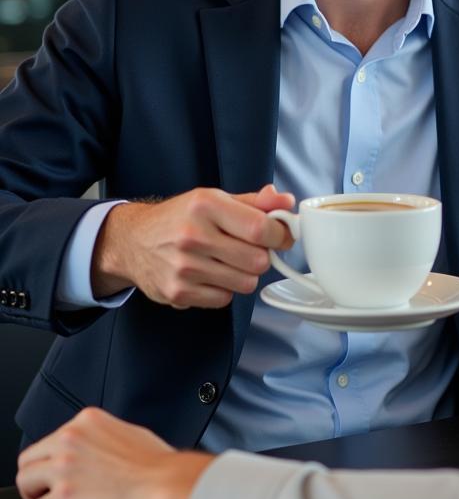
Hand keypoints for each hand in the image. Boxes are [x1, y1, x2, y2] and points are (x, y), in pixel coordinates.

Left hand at [16, 408, 211, 498]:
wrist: (166, 485)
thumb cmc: (157, 463)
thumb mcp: (128, 432)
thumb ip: (102, 436)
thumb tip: (94, 447)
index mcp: (87, 421)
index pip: (49, 439)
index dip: (53, 459)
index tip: (61, 470)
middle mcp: (71, 439)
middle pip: (27, 460)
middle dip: (37, 477)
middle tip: (49, 489)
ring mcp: (65, 467)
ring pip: (24, 482)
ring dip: (37, 495)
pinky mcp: (64, 497)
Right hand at [91, 183, 294, 307]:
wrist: (132, 241)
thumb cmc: (181, 217)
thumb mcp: (216, 198)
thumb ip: (256, 202)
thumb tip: (287, 202)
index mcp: (206, 205)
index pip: (260, 228)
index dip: (279, 235)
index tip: (280, 236)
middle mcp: (193, 236)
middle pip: (258, 261)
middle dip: (261, 256)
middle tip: (248, 249)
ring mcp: (184, 267)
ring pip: (245, 283)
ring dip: (243, 274)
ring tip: (227, 261)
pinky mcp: (178, 293)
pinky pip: (224, 299)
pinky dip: (223, 290)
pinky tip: (209, 274)